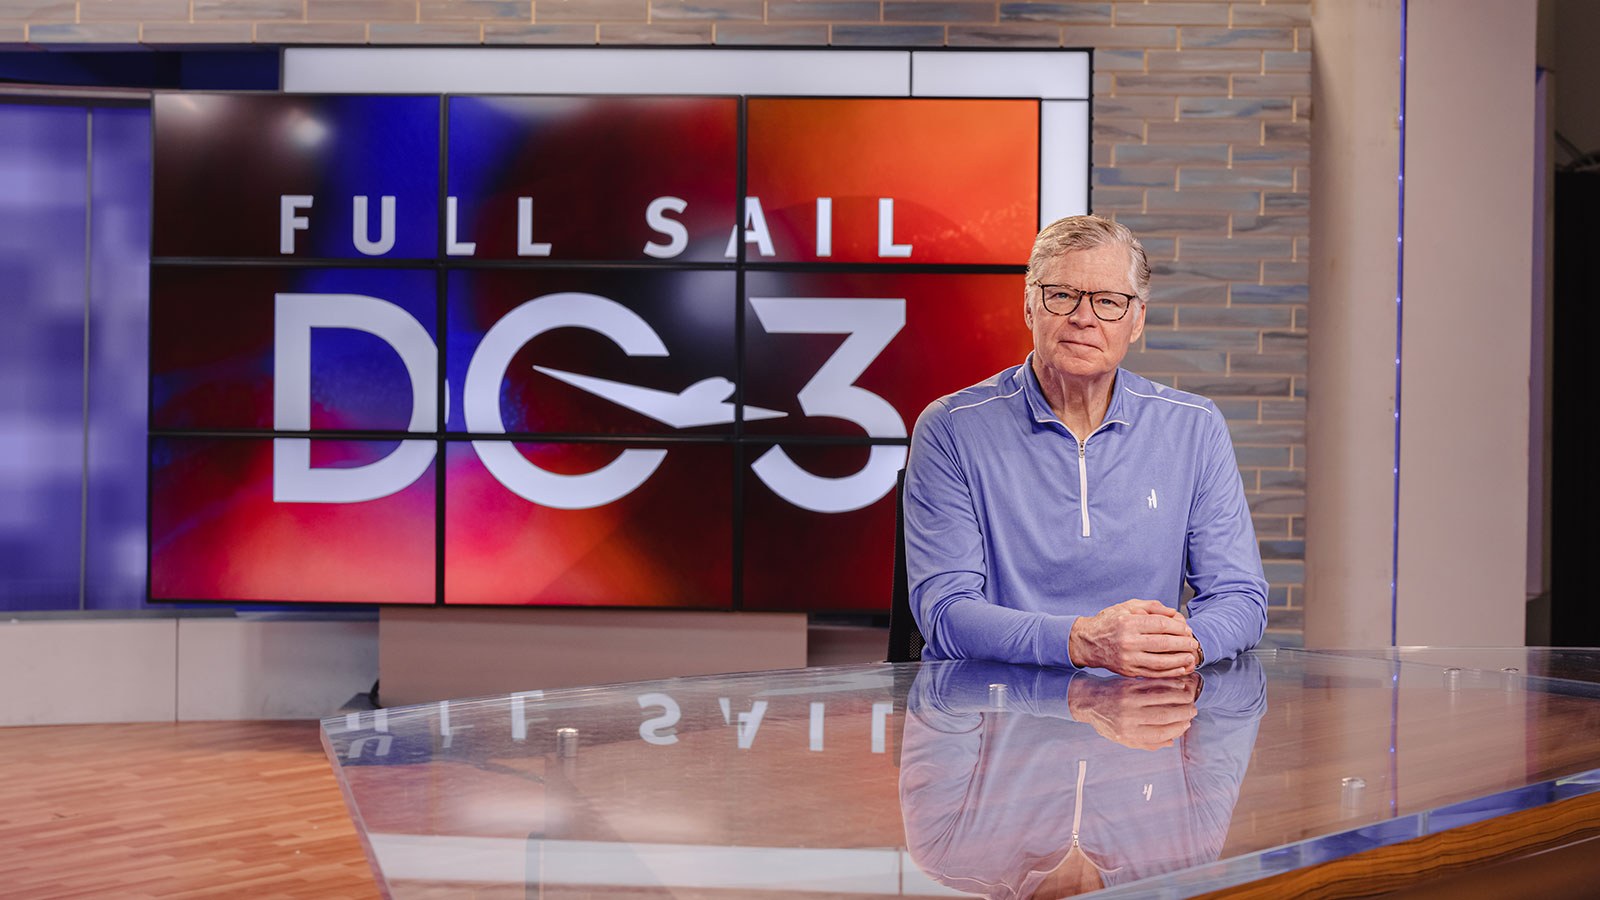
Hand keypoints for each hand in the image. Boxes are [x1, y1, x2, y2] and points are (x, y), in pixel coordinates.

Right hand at [1067, 599, 1199, 677]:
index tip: (1187, 629)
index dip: (1178, 628)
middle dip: (1183, 644)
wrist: (1088, 642)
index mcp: (1128, 623)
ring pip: (1161, 662)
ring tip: (1190, 657)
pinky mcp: (1129, 671)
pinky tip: (1180, 669)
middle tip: (1193, 643)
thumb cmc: (1109, 622)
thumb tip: (1174, 613)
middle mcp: (1128, 642)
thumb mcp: (1127, 607)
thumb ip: (1151, 607)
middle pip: (1163, 644)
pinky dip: (1170, 673)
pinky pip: (1154, 673)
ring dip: (1179, 661)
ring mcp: (1128, 659)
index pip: (1161, 626)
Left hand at [1067, 672, 1200, 750]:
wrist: (1088, 700)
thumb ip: (1146, 743)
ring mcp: (1128, 699)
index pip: (1160, 733)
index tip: (1187, 724)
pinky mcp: (1128, 685)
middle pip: (1164, 716)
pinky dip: (1168, 685)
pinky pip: (1153, 684)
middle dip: (1183, 713)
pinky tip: (1178, 685)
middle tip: (1193, 710)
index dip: (1177, 729)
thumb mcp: (1122, 738)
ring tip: (1189, 697)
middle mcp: (1128, 717)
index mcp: (1128, 733)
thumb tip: (1171, 742)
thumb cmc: (1107, 722)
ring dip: (1179, 698)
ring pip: (1161, 698)